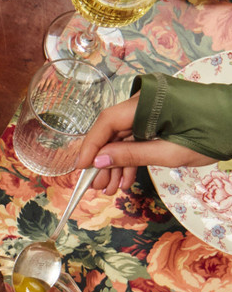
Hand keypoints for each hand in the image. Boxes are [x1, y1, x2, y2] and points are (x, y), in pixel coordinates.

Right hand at [77, 93, 214, 193]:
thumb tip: (99, 162)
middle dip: (103, 161)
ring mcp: (150, 110)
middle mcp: (144, 102)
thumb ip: (131, 155)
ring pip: (122, 137)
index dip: (90, 146)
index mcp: (146, 102)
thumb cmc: (212, 135)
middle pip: (111, 132)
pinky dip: (130, 158)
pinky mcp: (157, 118)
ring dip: (116, 164)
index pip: (106, 122)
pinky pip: (135, 137)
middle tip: (98, 187)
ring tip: (112, 189)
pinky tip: (127, 180)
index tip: (81, 168)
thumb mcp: (169, 152)